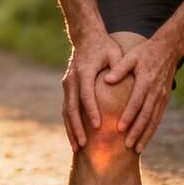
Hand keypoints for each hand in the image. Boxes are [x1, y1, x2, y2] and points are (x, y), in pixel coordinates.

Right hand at [61, 33, 122, 151]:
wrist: (86, 37)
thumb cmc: (104, 47)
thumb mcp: (114, 53)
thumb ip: (117, 67)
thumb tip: (114, 81)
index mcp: (84, 71)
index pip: (86, 94)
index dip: (91, 111)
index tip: (98, 126)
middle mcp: (72, 79)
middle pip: (71, 107)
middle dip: (77, 127)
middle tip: (85, 144)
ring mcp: (68, 84)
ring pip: (66, 110)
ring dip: (71, 129)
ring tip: (77, 148)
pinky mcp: (67, 88)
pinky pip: (67, 109)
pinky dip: (70, 124)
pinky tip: (75, 138)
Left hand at [102, 37, 177, 153]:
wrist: (168, 49)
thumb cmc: (145, 52)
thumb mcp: (131, 56)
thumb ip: (119, 68)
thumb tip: (106, 80)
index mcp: (146, 81)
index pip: (136, 102)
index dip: (129, 116)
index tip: (120, 129)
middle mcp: (156, 91)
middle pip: (146, 116)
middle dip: (137, 132)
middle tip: (128, 146)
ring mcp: (162, 96)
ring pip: (154, 120)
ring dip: (146, 135)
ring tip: (137, 149)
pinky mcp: (165, 99)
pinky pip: (158, 117)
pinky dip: (152, 129)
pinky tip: (146, 139)